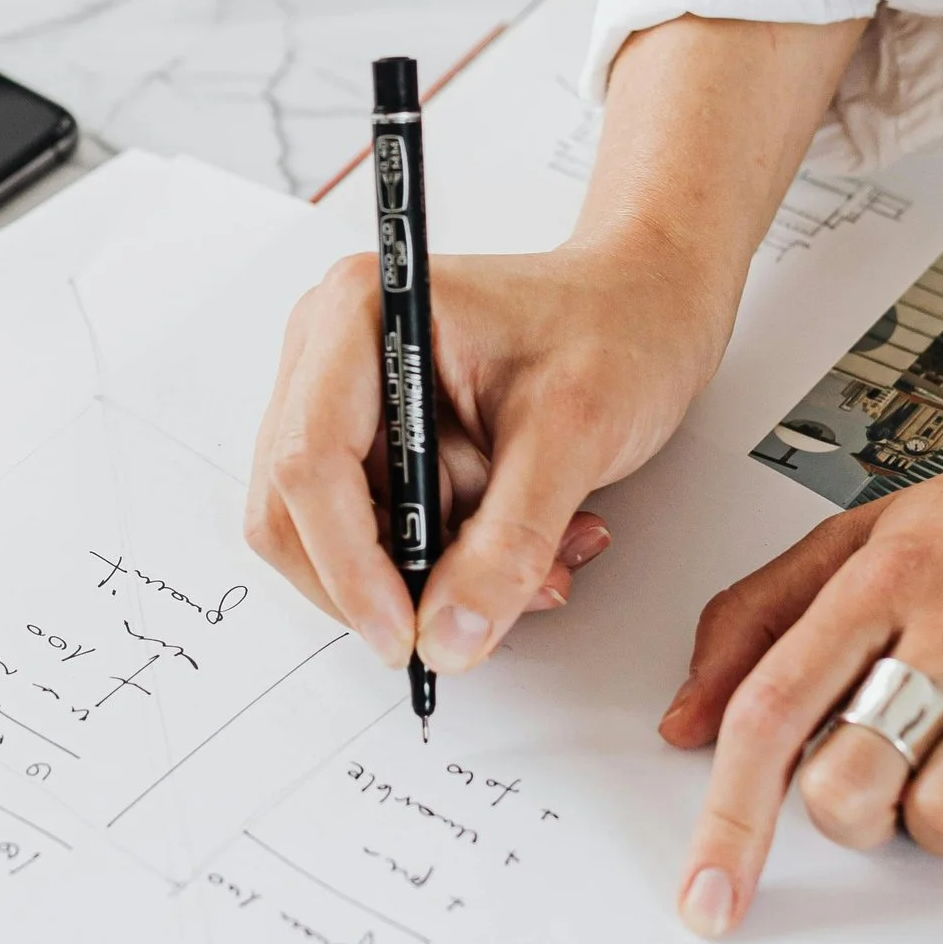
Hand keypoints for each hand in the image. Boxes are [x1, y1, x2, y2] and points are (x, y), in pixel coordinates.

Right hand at [246, 237, 718, 671]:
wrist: (647, 306)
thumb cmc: (616, 328)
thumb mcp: (573, 436)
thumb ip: (509, 544)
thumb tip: (449, 637)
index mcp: (362, 315)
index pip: (310, 461)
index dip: (348, 564)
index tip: (406, 634)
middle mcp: (330, 354)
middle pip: (295, 510)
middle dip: (381, 582)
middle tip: (467, 623)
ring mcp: (345, 401)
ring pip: (336, 538)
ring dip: (430, 578)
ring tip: (539, 560)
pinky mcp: (375, 444)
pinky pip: (379, 537)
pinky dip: (446, 565)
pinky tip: (525, 545)